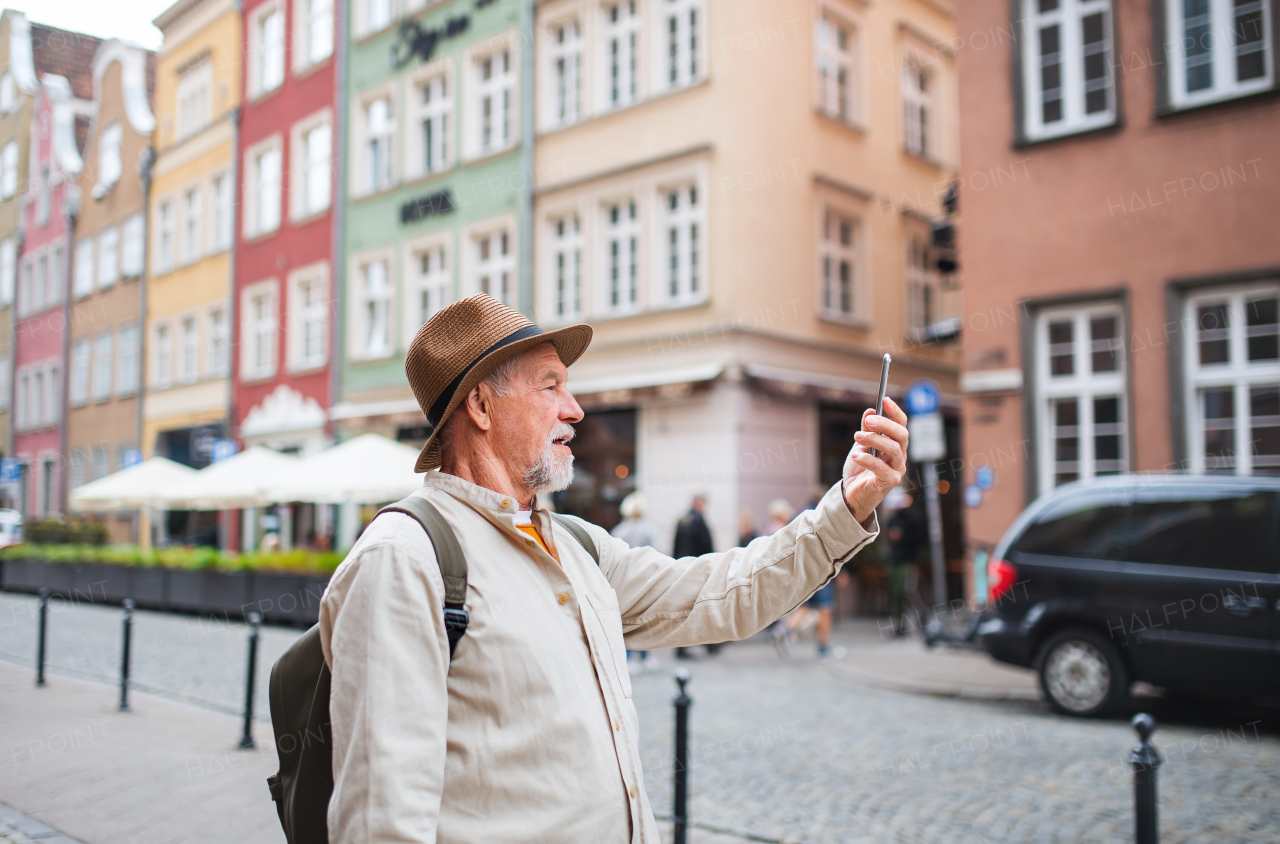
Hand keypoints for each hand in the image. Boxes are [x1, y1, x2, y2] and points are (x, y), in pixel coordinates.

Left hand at [841, 396, 908, 524]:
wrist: (851, 494)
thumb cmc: (859, 469)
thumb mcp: (860, 446)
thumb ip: (867, 430)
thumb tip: (870, 411)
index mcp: (894, 445)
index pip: (901, 425)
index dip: (895, 412)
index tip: (885, 399)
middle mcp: (899, 456)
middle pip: (901, 435)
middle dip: (885, 424)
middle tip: (869, 420)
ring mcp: (897, 470)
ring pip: (893, 449)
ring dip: (874, 439)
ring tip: (856, 436)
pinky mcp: (889, 482)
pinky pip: (881, 468)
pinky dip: (867, 459)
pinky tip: (856, 455)